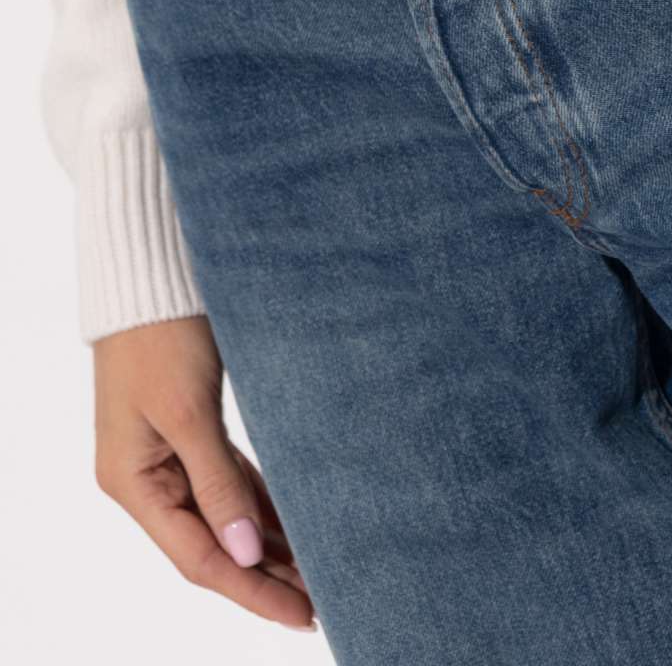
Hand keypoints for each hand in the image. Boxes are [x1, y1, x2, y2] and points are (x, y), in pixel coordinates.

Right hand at [93, 315, 315, 630]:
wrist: (150, 271)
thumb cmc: (160, 333)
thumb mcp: (188, 410)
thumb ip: (216, 483)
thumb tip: (245, 551)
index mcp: (133, 483)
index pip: (199, 558)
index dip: (250, 591)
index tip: (300, 613)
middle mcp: (148, 477)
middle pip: (213, 545)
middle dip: (265, 576)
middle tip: (323, 601)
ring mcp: (167, 454)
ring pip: (225, 516)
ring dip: (267, 544)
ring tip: (317, 573)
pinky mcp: (190, 429)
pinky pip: (229, 482)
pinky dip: (261, 504)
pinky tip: (292, 524)